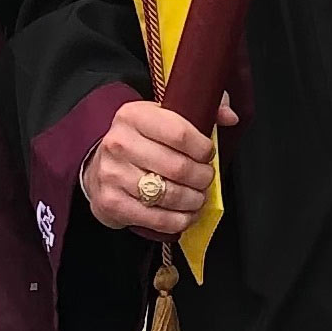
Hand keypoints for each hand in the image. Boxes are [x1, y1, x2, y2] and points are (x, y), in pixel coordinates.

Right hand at [80, 95, 235, 236]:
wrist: (101, 168)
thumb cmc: (140, 142)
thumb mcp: (164, 116)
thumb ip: (202, 110)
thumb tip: (230, 116)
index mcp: (133, 116)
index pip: (180, 133)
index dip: (203, 148)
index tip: (207, 154)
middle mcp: (119, 143)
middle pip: (178, 167)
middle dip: (202, 177)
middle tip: (205, 178)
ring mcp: (112, 174)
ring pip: (170, 195)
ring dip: (193, 200)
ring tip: (198, 197)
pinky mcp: (112, 203)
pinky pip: (157, 218)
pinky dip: (179, 220)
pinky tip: (185, 214)